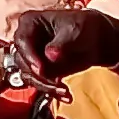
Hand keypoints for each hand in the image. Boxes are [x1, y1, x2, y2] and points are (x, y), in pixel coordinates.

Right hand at [2, 8, 118, 87]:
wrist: (95, 39)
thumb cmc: (83, 27)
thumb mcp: (75, 30)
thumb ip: (62, 43)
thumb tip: (50, 55)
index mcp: (30, 22)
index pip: (22, 40)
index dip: (29, 56)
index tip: (41, 69)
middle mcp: (27, 40)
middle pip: (23, 62)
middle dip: (39, 76)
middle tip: (55, 83)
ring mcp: (32, 56)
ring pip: (30, 76)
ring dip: (46, 86)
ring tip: (65, 91)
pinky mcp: (40, 71)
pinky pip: (40, 84)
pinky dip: (52, 91)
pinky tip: (66, 95)